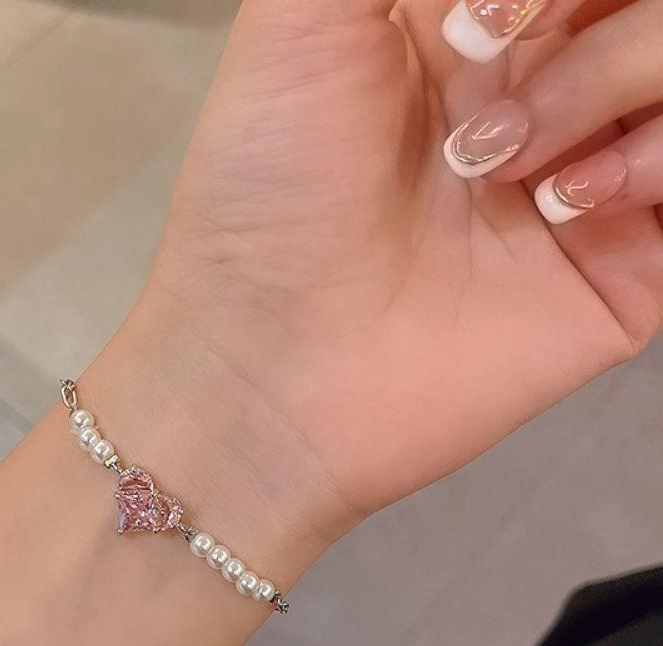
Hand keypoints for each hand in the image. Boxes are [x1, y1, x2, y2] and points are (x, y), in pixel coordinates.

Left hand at [0, 0, 662, 645]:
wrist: (271, 369)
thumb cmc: (261, 195)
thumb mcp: (294, 25)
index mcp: (469, 16)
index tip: (471, 19)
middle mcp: (541, 82)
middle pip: (641, 0)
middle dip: (582, 13)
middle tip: (487, 54)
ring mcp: (591, 168)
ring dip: (610, 76)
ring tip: (500, 165)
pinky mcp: (631, 262)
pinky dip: (657, 159)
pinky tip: (561, 208)